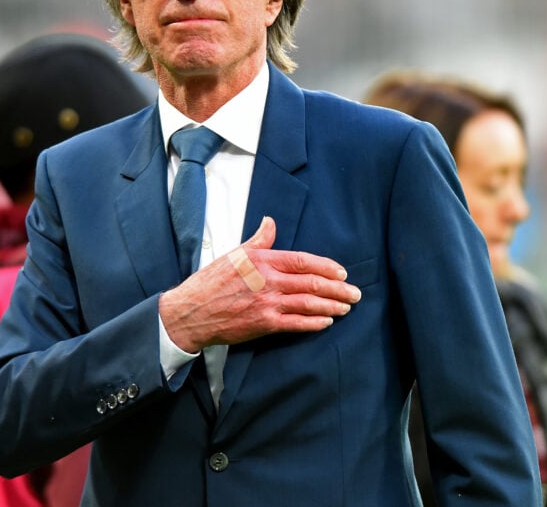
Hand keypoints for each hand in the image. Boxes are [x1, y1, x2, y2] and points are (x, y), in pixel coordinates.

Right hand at [158, 217, 360, 352]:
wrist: (191, 311)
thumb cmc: (211, 282)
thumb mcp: (235, 254)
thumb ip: (258, 240)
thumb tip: (270, 222)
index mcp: (263, 261)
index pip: (302, 261)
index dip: (326, 266)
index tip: (342, 272)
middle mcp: (268, 281)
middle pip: (311, 283)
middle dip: (338, 289)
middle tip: (355, 294)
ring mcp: (267, 304)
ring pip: (308, 303)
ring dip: (331, 305)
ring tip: (346, 308)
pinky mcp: (264, 324)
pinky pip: (296, 323)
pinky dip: (314, 323)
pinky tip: (326, 321)